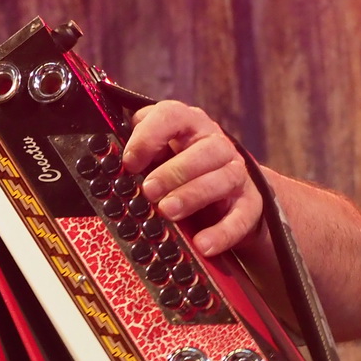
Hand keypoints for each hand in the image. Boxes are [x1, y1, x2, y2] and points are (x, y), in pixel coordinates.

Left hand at [121, 100, 260, 256]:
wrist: (227, 190)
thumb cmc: (180, 165)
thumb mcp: (159, 152)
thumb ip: (140, 150)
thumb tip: (111, 160)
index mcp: (189, 125)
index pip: (171, 116)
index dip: (149, 136)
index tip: (130, 162)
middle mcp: (216, 144)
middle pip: (204, 150)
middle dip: (174, 171)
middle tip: (149, 191)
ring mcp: (236, 172)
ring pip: (222, 179)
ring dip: (193, 195)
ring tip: (168, 211)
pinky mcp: (250, 202)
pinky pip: (241, 216)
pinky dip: (223, 231)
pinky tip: (203, 244)